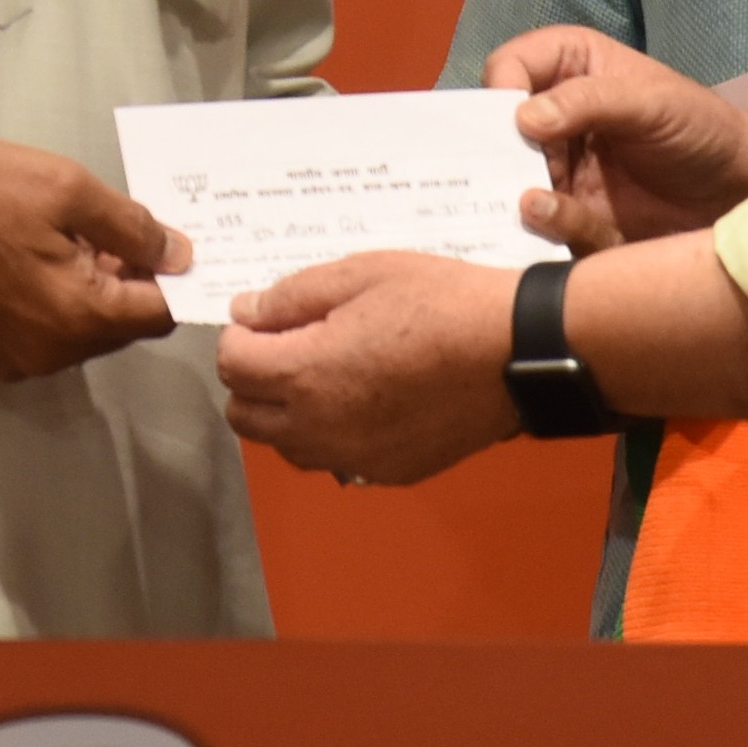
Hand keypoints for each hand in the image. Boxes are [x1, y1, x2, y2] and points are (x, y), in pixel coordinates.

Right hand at [0, 140, 184, 380]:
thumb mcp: (69, 187)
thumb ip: (133, 227)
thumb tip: (180, 256)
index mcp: (79, 314)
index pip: (159, 313)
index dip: (173, 277)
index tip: (168, 242)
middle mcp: (55, 353)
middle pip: (125, 326)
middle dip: (131, 281)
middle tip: (111, 229)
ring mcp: (22, 360)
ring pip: (89, 333)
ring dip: (95, 292)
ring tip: (71, 241)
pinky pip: (53, 337)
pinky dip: (61, 305)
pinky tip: (40, 263)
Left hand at [214, 251, 521, 485]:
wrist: (515, 352)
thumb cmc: (440, 303)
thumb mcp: (360, 275)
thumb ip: (292, 297)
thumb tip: (247, 314)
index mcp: (305, 374)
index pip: (232, 366)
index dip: (240, 336)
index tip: (264, 319)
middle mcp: (320, 428)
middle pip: (245, 416)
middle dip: (253, 379)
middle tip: (288, 345)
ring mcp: (355, 457)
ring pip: (286, 446)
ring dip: (286, 412)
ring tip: (325, 373)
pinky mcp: (389, 472)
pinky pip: (336, 460)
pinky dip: (332, 435)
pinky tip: (365, 400)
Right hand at [509, 51, 747, 253]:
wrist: (746, 195)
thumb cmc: (705, 128)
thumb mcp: (652, 103)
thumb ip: (589, 101)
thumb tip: (523, 118)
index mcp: (570, 67)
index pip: (508, 68)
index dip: (500, 93)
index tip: (509, 124)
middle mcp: (555, 117)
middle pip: (496, 131)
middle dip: (497, 155)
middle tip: (506, 175)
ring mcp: (562, 169)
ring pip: (512, 182)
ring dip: (523, 195)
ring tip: (536, 204)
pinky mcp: (574, 216)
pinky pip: (547, 225)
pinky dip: (558, 226)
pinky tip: (579, 223)